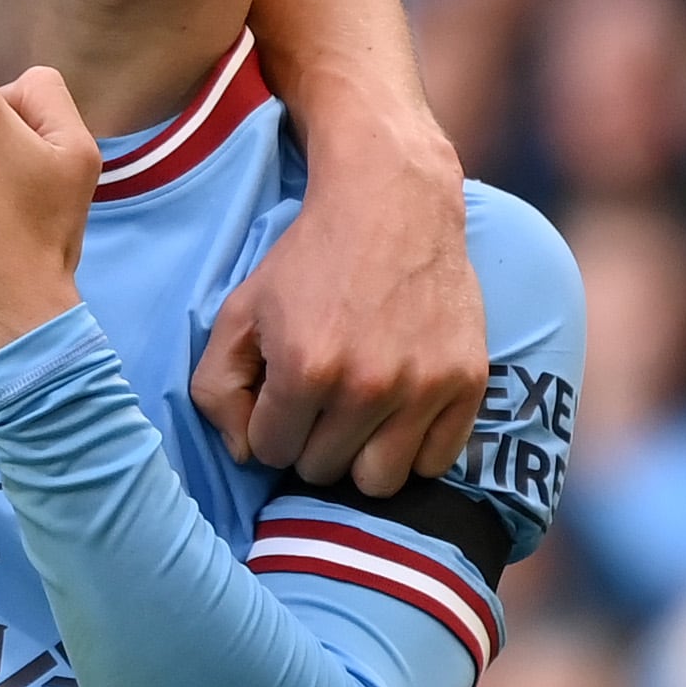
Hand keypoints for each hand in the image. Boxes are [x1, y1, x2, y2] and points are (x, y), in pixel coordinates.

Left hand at [193, 121, 480, 493]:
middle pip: (324, 471)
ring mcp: (424, 387)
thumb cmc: (307, 260)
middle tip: (319, 399)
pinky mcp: (468, 382)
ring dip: (361, 455)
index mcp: (305, 369)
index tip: (282, 395)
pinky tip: (398, 411)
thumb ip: (217, 388)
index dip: (271, 425)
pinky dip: (413, 448)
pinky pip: (436, 463)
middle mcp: (368, 386)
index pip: (272, 451)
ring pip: (381, 481)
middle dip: (312, 441)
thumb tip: (244, 454)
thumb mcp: (238, 312)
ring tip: (356, 414)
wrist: (392, 205)